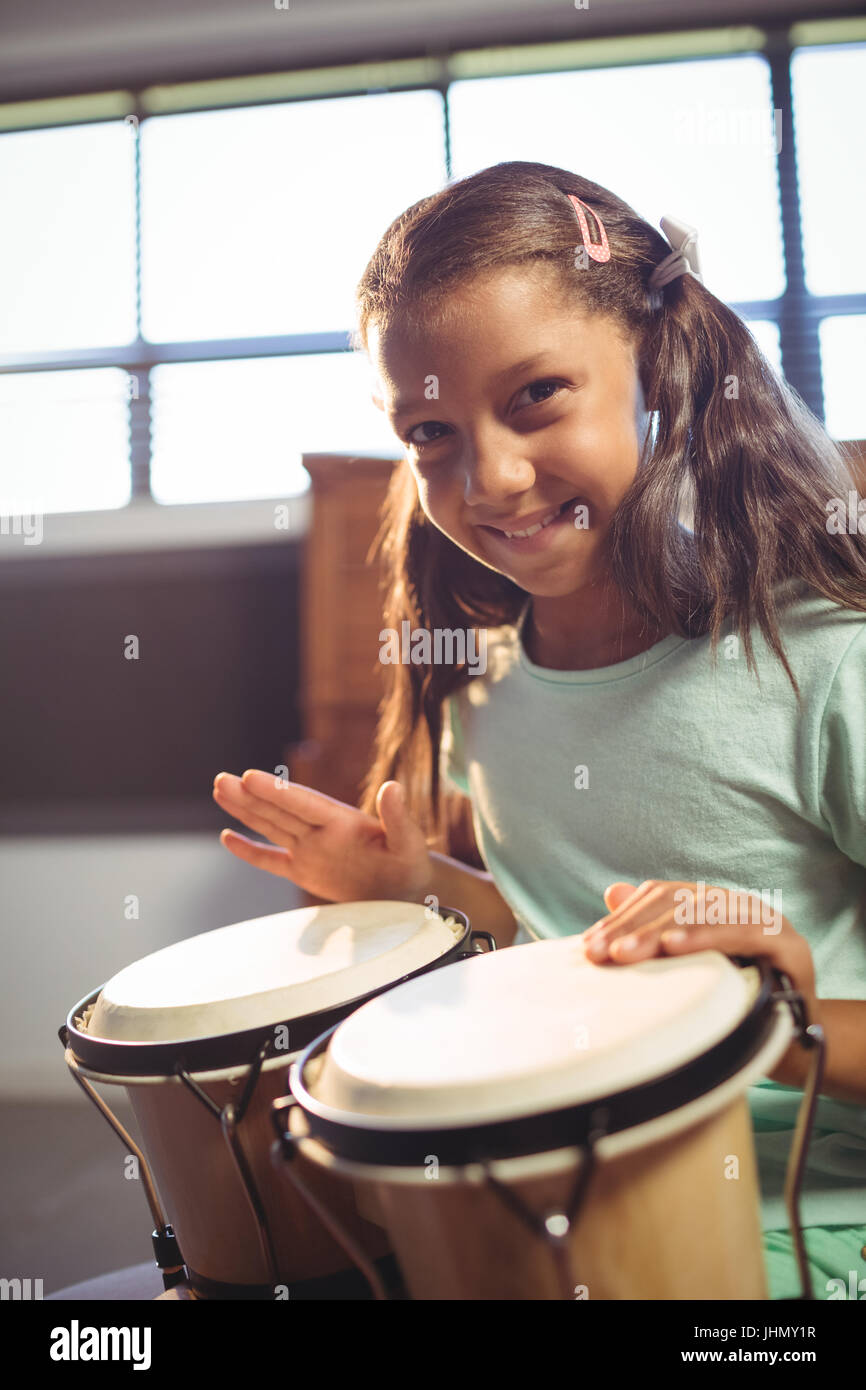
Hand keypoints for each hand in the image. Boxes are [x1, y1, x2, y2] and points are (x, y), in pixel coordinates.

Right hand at [212, 770, 432, 904]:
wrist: (409, 891)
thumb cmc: (412, 864)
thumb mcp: (410, 842)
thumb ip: (399, 817)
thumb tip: (393, 786)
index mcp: (341, 821)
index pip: (302, 803)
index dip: (276, 791)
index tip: (251, 776)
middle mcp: (320, 831)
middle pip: (279, 810)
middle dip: (250, 796)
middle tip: (222, 779)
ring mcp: (310, 850)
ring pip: (270, 827)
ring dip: (245, 810)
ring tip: (220, 789)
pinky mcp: (306, 872)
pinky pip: (271, 860)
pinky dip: (250, 851)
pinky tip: (227, 837)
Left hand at [582, 880, 822, 1087]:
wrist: (793, 1043)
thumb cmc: (733, 1003)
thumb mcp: (686, 969)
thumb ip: (654, 930)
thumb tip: (612, 892)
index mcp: (713, 906)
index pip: (662, 897)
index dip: (623, 917)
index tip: (589, 946)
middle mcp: (739, 905)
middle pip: (678, 902)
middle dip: (633, 927)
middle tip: (600, 953)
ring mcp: (767, 921)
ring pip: (706, 914)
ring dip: (661, 932)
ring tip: (626, 952)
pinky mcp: (790, 946)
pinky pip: (744, 933)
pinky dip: (706, 936)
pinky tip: (674, 946)